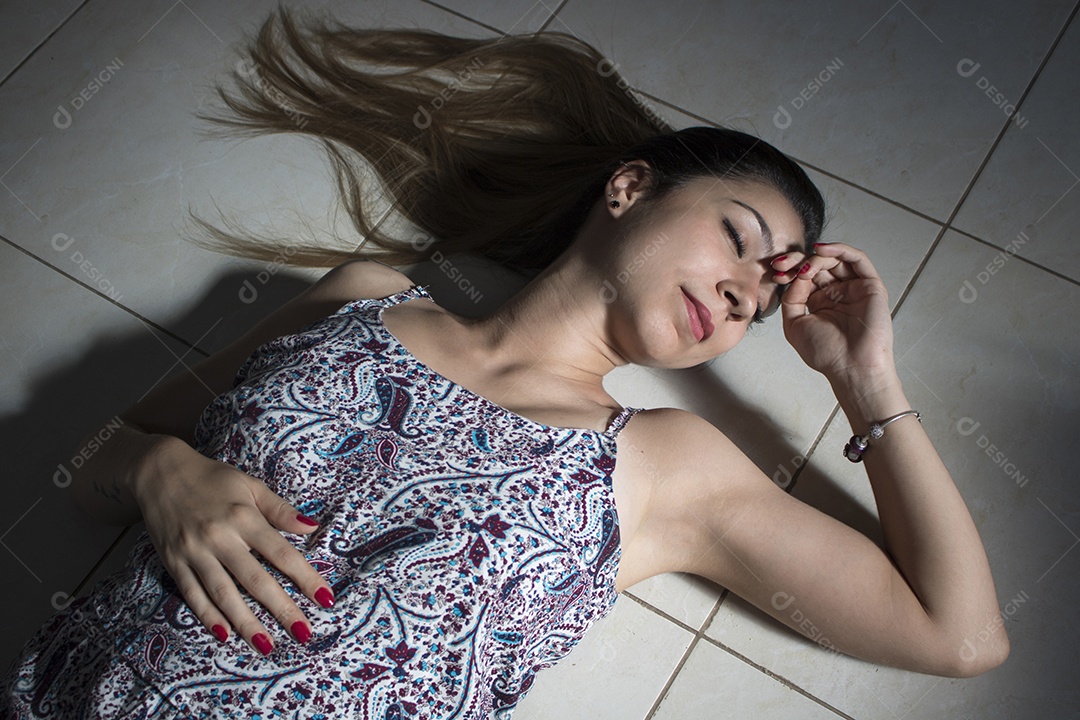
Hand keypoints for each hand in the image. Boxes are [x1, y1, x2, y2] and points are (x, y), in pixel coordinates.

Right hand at [134, 438, 333, 654]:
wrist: (160, 473)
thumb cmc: (212, 479)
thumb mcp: (250, 485)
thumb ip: (280, 510)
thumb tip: (312, 527)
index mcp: (243, 517)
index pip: (282, 554)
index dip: (306, 577)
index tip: (326, 598)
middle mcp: (219, 537)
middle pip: (255, 580)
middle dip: (282, 609)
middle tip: (304, 633)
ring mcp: (193, 552)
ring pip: (223, 594)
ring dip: (247, 623)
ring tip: (267, 645)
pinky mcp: (173, 563)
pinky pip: (192, 595)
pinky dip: (207, 616)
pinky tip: (224, 634)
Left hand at [778, 243, 895, 383]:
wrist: (851, 368)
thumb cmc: (827, 353)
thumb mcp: (795, 324)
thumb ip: (791, 298)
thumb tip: (795, 276)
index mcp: (820, 301)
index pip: (804, 276)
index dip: (789, 270)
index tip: (775, 271)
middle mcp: (837, 292)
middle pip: (817, 265)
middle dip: (796, 261)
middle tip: (782, 265)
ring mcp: (854, 287)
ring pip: (835, 259)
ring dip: (815, 257)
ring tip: (801, 266)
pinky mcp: (870, 286)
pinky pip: (857, 259)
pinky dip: (839, 249)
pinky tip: (820, 251)